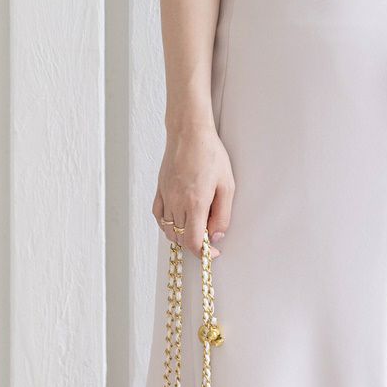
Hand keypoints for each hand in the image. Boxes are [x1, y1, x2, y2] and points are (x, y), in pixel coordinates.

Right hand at [154, 121, 233, 257]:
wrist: (189, 133)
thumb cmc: (210, 155)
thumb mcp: (227, 186)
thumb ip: (223, 215)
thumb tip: (217, 236)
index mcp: (195, 203)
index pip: (193, 242)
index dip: (204, 253)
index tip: (213, 253)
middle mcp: (177, 203)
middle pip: (181, 239)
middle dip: (196, 244)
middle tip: (209, 235)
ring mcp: (166, 197)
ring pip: (169, 230)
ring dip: (182, 236)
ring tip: (196, 226)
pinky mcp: (160, 190)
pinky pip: (159, 216)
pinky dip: (167, 225)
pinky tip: (178, 221)